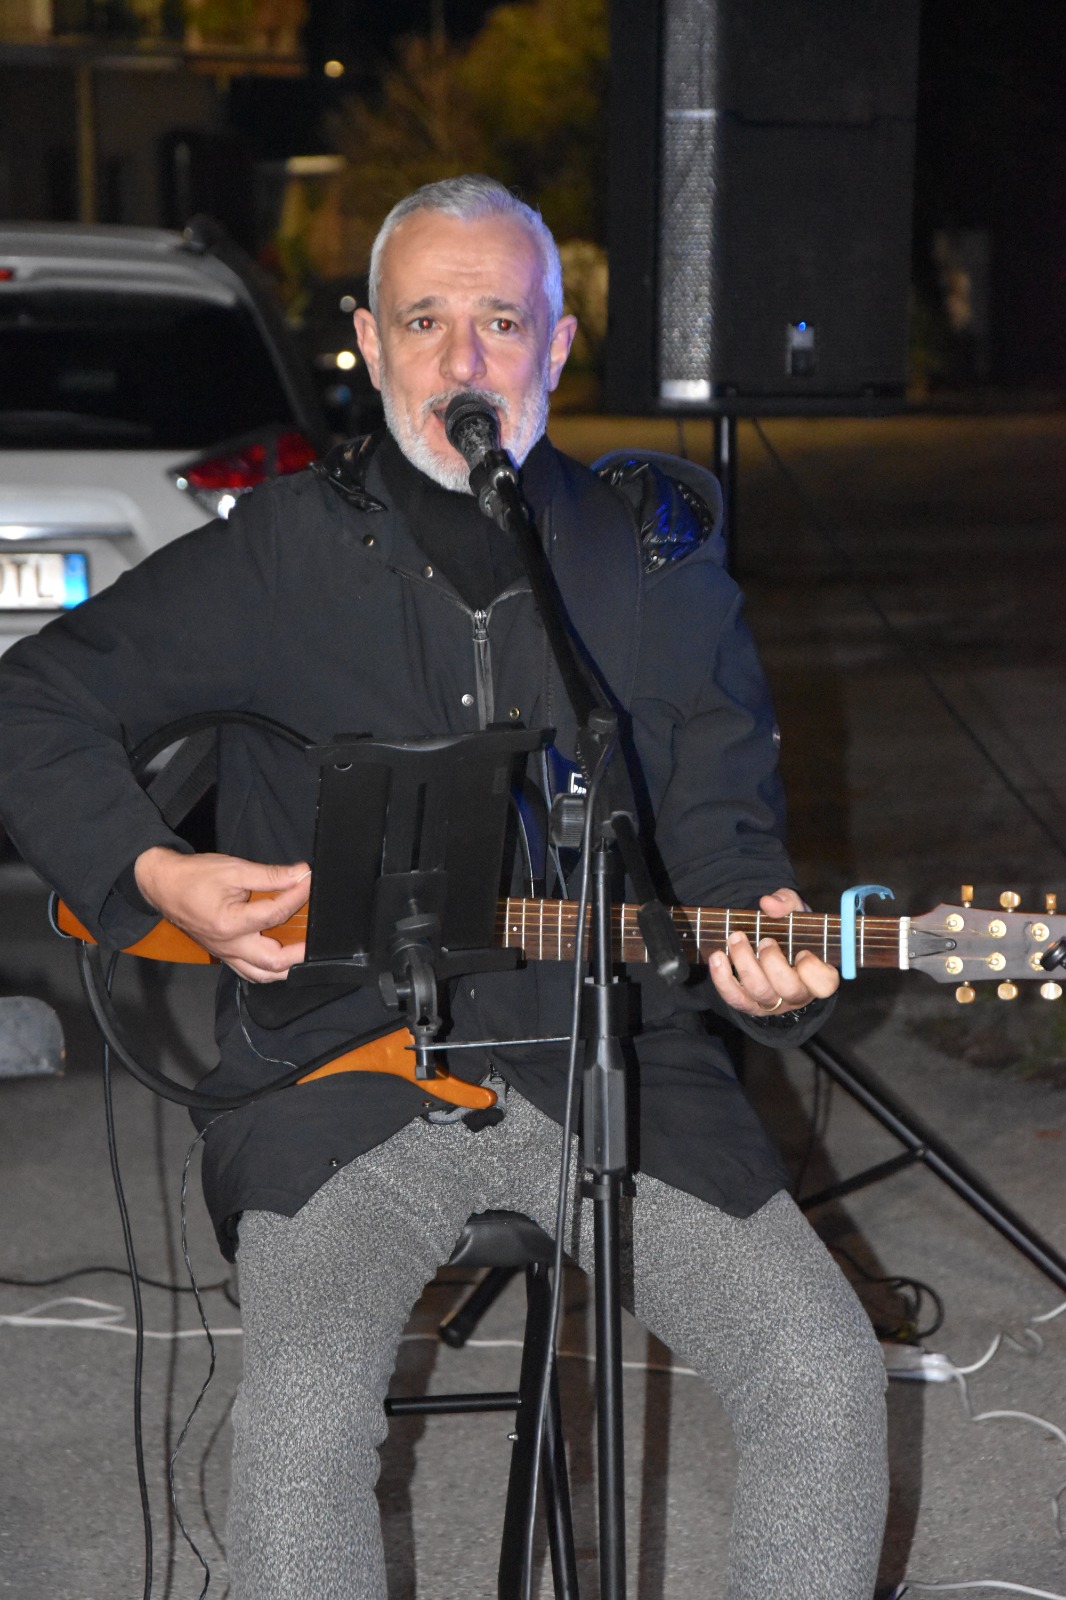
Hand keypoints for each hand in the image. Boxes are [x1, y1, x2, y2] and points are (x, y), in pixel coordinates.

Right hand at [134, 846, 308, 982]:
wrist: (163, 886)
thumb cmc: (195, 876)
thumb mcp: (234, 869)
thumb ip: (269, 875)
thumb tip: (300, 874)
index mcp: (230, 923)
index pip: (275, 915)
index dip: (297, 896)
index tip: (309, 881)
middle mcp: (229, 946)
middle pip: (273, 961)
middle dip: (300, 952)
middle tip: (318, 937)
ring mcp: (226, 954)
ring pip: (262, 975)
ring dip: (286, 968)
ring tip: (304, 952)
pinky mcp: (224, 955)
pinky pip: (249, 971)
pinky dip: (268, 970)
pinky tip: (282, 960)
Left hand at [706, 887, 839, 1017]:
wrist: (770, 944)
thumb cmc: (791, 931)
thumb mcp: (795, 912)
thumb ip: (787, 902)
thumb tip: (768, 903)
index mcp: (818, 975)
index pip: (824, 985)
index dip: (813, 970)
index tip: (802, 952)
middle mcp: (797, 994)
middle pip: (788, 989)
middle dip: (772, 961)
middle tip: (764, 940)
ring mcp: (774, 1003)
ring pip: (759, 992)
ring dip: (744, 963)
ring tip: (736, 938)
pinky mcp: (750, 1005)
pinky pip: (735, 998)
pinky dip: (722, 978)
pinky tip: (718, 957)